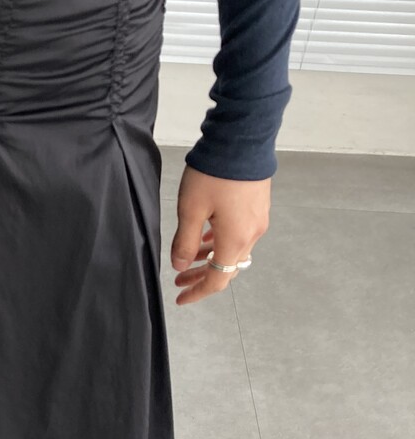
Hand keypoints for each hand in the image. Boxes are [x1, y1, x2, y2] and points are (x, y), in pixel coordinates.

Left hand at [170, 165, 269, 305]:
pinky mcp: (258, 206)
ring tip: (186, 256)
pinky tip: (205, 236)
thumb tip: (180, 265)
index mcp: (235, 240)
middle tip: (179, 280)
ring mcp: (258, 220)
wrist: (242, 139)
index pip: (217, 280)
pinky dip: (220, 242)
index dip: (198, 292)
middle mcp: (252, 234)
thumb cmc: (214, 174)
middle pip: (226, 268)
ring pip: (232, 250)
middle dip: (201, 276)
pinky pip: (239, 234)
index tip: (180, 298)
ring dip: (210, 257)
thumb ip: (185, 242)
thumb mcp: (190, 210)